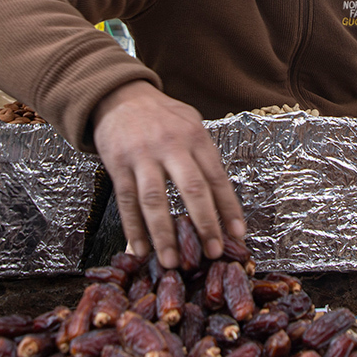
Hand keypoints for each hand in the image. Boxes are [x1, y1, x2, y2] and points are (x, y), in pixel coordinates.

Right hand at [92, 80, 246, 268]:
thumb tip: (223, 199)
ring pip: (155, 200)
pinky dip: (133, 229)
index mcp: (194, 136)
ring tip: (173, 261)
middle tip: (213, 252)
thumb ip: (204, 155)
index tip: (238, 234)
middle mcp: (171, 145)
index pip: (217, 177)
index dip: (229, 208)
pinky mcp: (118, 164)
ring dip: (165, 234)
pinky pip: (126, 201)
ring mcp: (142, 155)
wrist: (119, 95)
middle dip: (205, 224)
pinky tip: (141, 250)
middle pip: (192, 188)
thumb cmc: (160, 115)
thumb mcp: (190, 122)